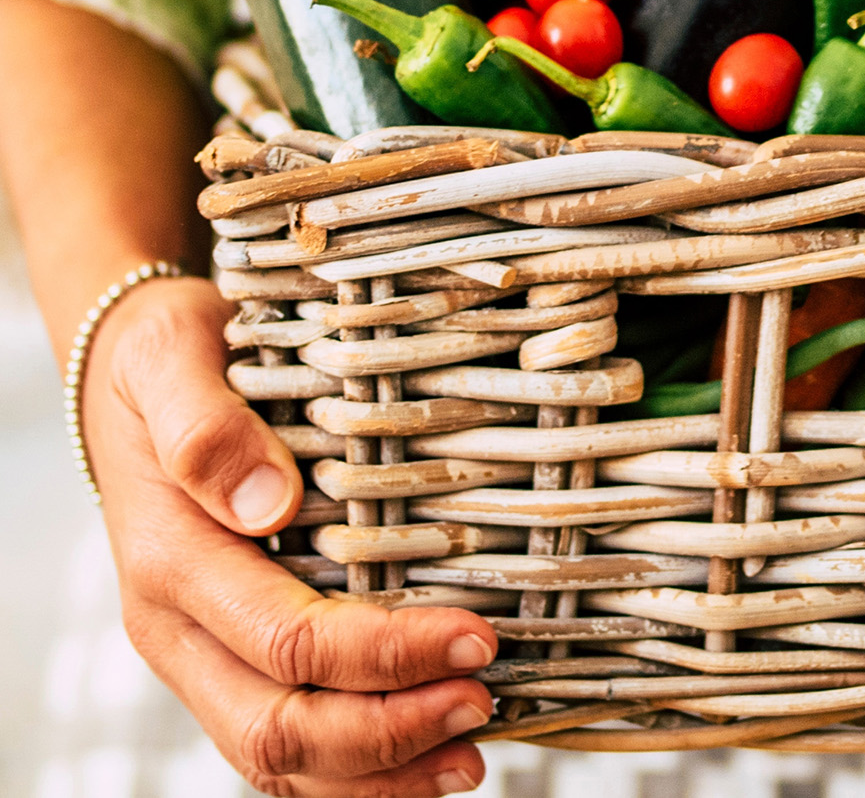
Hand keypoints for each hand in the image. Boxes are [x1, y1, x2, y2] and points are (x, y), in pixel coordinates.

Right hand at [85, 276, 498, 796]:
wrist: (129, 378)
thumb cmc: (165, 360)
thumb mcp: (169, 359)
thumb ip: (205, 428)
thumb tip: (267, 501)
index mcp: (171, 561)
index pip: (287, 641)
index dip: (384, 654)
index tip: (475, 636)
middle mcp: (178, 627)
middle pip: (280, 726)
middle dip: (391, 729)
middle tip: (483, 699)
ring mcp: (200, 653)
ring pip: (279, 757)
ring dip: (378, 770)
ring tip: (469, 756)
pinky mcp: (228, 657)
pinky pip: (281, 743)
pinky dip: (352, 768)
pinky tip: (422, 756)